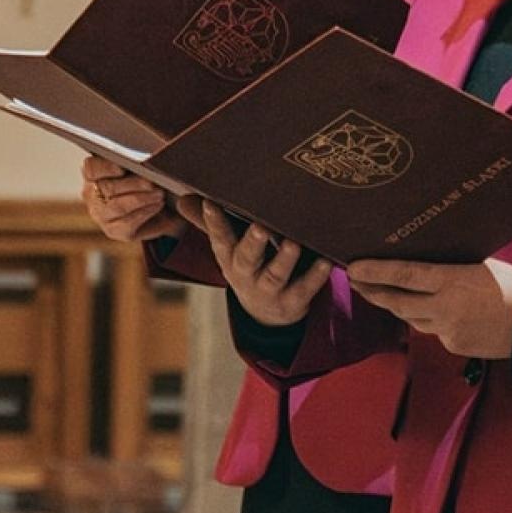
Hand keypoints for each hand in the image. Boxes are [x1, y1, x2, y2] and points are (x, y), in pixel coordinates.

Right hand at [79, 155, 188, 240]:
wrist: (166, 208)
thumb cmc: (154, 178)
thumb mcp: (149, 166)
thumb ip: (144, 160)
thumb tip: (153, 158)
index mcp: (95, 172)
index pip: (91, 168)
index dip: (105, 167)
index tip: (122, 168)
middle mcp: (92, 193)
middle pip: (107, 187)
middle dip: (132, 184)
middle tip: (152, 182)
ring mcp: (101, 214)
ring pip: (116, 206)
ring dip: (140, 199)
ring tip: (160, 194)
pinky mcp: (113, 230)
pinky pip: (125, 223)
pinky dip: (144, 212)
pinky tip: (157, 205)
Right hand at [199, 201, 329, 326]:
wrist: (267, 315)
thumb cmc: (249, 267)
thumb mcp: (229, 249)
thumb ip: (211, 224)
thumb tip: (184, 197)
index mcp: (230, 258)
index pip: (219, 239)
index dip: (214, 223)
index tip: (212, 203)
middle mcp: (246, 275)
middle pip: (246, 259)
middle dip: (252, 244)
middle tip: (261, 227)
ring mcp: (269, 291)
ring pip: (275, 276)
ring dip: (285, 260)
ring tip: (294, 243)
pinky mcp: (292, 302)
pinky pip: (304, 289)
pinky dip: (316, 277)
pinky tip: (327, 261)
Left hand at [346, 258, 511, 358]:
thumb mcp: (482, 265)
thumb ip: (452, 267)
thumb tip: (428, 260)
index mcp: (452, 281)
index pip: (404, 275)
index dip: (376, 272)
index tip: (353, 267)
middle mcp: (445, 307)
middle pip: (397, 302)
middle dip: (374, 292)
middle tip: (356, 281)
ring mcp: (447, 330)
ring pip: (411, 319)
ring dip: (397, 306)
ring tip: (383, 294)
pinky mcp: (454, 346)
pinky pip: (433, 331)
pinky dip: (429, 320)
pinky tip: (435, 311)